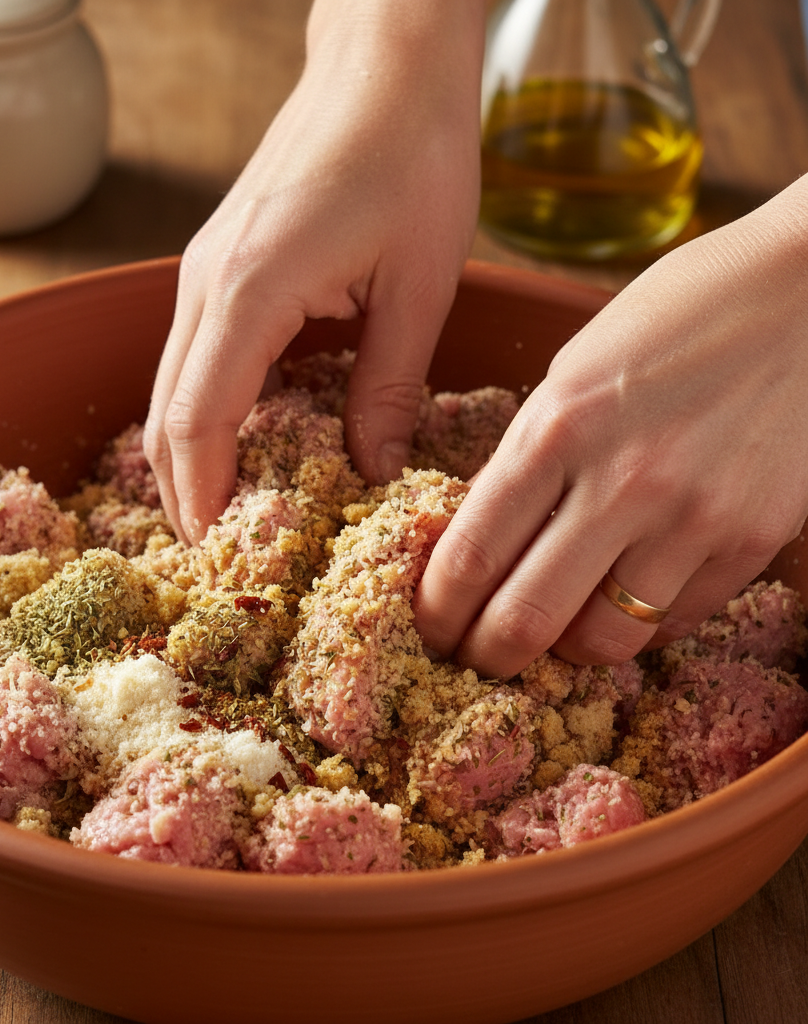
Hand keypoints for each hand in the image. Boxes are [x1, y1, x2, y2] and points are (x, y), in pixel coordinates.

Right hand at [144, 0, 485, 542]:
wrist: (383, 61)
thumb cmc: (411, 155)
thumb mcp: (420, 286)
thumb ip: (390, 387)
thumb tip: (375, 470)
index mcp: (251, 290)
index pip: (199, 420)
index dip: (202, 496)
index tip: (219, 555)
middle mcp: (207, 284)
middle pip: (165, 414)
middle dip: (184, 490)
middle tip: (218, 554)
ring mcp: (204, 270)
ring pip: (171, 386)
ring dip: (189, 454)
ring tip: (226, 512)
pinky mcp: (221, 263)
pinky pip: (194, 355)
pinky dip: (204, 410)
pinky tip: (243, 439)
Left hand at [414, 176, 807, 677]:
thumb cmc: (676, 314)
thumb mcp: (573, 372)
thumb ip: (527, 458)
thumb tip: (486, 537)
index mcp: (556, 428)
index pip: (471, 555)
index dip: (437, 611)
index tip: (431, 627)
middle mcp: (621, 483)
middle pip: (525, 619)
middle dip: (484, 655)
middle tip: (474, 658)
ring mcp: (693, 518)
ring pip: (604, 641)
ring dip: (564, 652)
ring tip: (553, 633)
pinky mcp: (752, 539)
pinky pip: (675, 620)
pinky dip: (638, 624)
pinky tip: (623, 602)